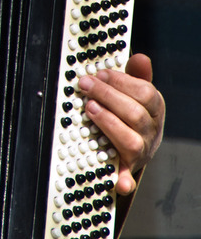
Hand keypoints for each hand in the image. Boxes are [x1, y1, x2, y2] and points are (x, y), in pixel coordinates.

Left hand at [78, 53, 164, 195]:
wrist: (132, 146)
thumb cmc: (129, 111)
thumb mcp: (134, 92)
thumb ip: (135, 75)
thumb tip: (140, 57)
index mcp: (154, 109)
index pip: (145, 93)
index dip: (120, 82)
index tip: (98, 73)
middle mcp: (150, 131)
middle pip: (135, 114)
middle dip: (108, 97)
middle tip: (85, 85)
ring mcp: (141, 151)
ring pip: (131, 140)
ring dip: (109, 123)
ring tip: (89, 108)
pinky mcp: (127, 168)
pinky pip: (127, 177)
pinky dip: (123, 179)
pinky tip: (117, 181)